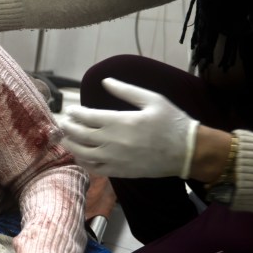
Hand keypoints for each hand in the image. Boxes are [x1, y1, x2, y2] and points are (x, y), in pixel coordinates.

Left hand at [59, 78, 199, 178]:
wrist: (188, 151)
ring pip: (82, 153)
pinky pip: (94, 168)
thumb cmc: (172, 122)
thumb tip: (105, 81)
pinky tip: (80, 155)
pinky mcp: (120, 172)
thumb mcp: (152, 99)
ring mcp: (115, 159)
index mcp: (120, 121)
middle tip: (64, 122)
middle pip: (80, 134)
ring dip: (70, 145)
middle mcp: (113, 141)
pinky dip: (83, 161)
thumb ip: (126, 91)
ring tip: (65, 138)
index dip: (74, 113)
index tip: (70, 110)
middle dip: (68, 127)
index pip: (86, 117)